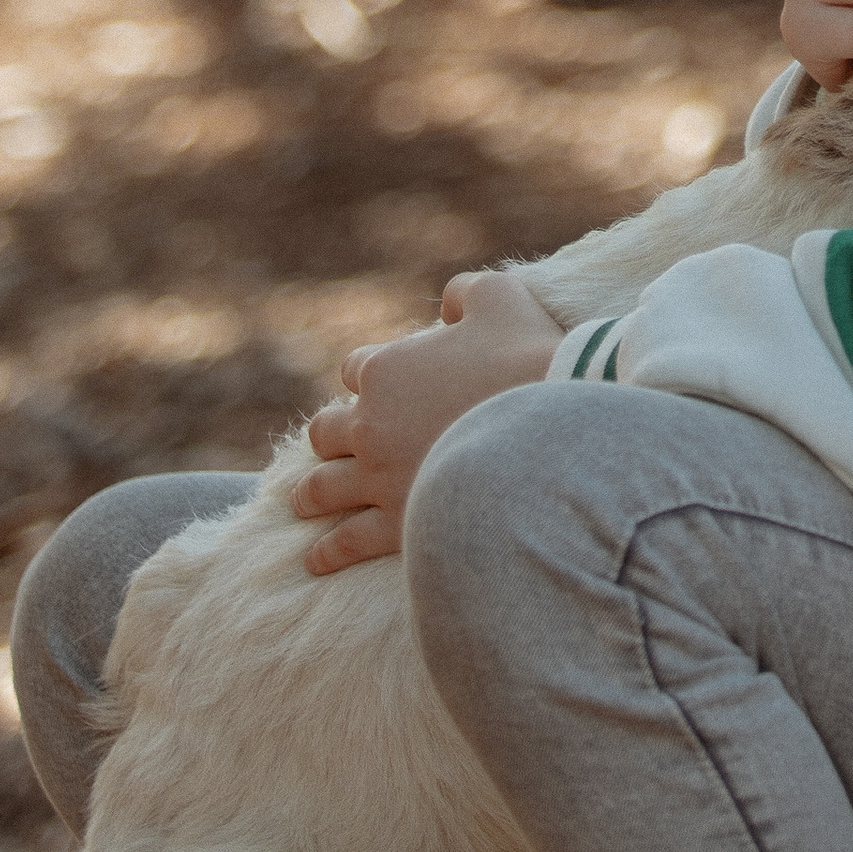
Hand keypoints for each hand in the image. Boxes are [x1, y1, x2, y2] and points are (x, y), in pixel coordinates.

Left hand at [291, 268, 561, 574]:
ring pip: (321, 487)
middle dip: (331, 435)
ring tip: (304, 501)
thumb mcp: (500, 299)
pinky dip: (327, 551)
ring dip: (311, 492)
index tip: (385, 384)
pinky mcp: (394, 523)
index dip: (370, 375)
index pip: (356, 369)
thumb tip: (448, 307)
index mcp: (384, 369)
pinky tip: (315, 559)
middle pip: (326, 430)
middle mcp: (369, 425)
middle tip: (335, 444)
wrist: (548, 433)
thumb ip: (465, 292)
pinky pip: (346, 542)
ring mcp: (377, 478)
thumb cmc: (525, 358)